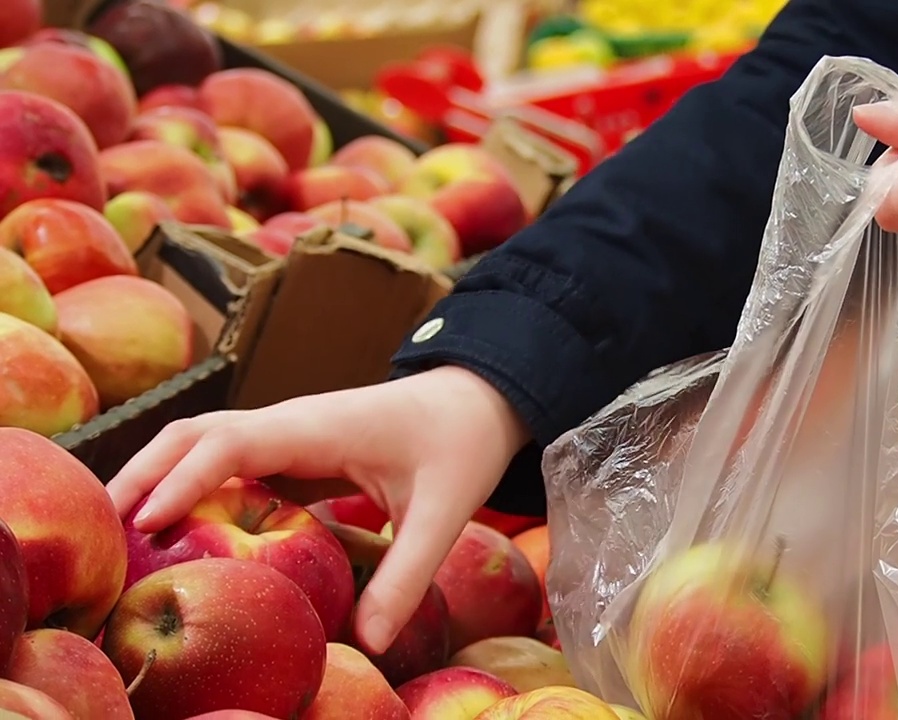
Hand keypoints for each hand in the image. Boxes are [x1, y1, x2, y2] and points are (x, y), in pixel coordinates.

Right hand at [105, 366, 530, 652]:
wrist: (476, 400)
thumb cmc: (459, 445)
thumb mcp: (443, 512)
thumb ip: (408, 574)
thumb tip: (368, 643)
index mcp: (317, 427)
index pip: (230, 441)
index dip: (185, 477)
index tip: (148, 521)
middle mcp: (290, 423)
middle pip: (194, 435)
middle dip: (144, 473)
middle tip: (101, 526)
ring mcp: (288, 434)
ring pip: (203, 444)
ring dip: (159, 476)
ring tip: (117, 532)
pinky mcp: (292, 450)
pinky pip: (229, 463)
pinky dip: (192, 487)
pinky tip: (175, 531)